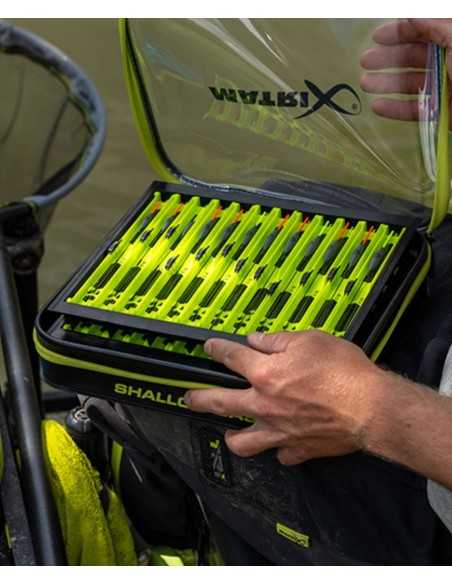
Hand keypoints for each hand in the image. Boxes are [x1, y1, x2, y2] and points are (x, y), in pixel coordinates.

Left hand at [184, 331, 385, 464]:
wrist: (370, 407)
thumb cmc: (342, 370)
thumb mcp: (309, 340)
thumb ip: (278, 340)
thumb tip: (257, 340)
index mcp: (265, 374)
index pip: (232, 358)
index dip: (216, 350)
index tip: (209, 347)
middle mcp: (264, 405)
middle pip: (220, 403)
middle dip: (199, 398)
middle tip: (189, 397)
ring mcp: (279, 431)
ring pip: (243, 442)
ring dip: (233, 436)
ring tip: (230, 433)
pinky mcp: (299, 449)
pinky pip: (282, 455)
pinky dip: (280, 450)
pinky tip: (281, 445)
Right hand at [360, 18, 451, 125]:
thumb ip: (433, 22)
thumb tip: (409, 12)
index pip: (425, 28)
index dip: (400, 31)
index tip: (376, 37)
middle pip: (416, 56)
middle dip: (388, 58)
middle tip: (365, 62)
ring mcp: (449, 88)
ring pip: (413, 83)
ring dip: (387, 83)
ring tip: (365, 84)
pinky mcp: (445, 113)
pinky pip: (417, 110)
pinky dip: (396, 109)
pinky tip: (378, 107)